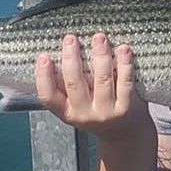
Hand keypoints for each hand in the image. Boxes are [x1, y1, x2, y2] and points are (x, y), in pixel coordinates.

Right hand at [35, 33, 151, 142]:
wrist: (125, 134)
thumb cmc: (98, 112)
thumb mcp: (77, 106)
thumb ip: (68, 88)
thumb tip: (60, 52)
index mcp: (67, 113)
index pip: (48, 96)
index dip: (43, 77)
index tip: (43, 56)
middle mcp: (84, 114)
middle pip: (75, 83)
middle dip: (71, 58)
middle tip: (70, 38)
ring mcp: (106, 111)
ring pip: (102, 79)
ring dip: (100, 55)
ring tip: (99, 37)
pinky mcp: (126, 107)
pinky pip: (125, 82)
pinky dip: (124, 64)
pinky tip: (124, 49)